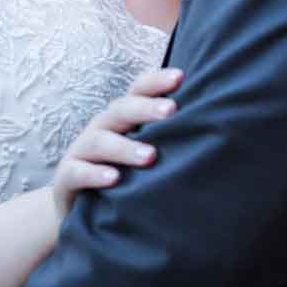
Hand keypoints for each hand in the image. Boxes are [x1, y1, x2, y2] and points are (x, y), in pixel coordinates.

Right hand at [50, 68, 182, 224]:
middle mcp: (102, 128)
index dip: (156, 81)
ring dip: (125, 147)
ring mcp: (81, 152)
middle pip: (120, 110)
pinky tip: (114, 179)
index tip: (181, 77)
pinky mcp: (66, 178)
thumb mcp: (145, 152)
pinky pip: (77, 172)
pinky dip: (95, 174)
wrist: (78, 209)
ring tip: (150, 156)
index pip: (138, 90)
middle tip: (172, 111)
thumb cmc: (125, 175)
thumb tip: (220, 125)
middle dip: (145, 108)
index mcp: (123, 118)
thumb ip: (170, 137)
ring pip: (99, 141)